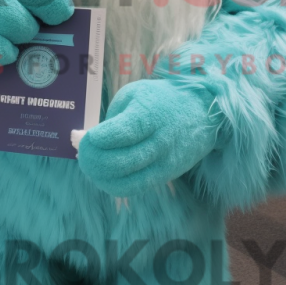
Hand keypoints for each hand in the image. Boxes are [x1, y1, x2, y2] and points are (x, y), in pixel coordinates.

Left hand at [78, 79, 216, 196]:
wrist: (201, 112)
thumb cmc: (160, 100)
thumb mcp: (134, 95)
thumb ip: (112, 118)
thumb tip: (88, 141)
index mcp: (148, 115)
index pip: (118, 134)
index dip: (96, 139)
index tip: (88, 136)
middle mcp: (158, 141)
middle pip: (117, 162)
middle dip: (92, 160)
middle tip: (83, 152)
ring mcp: (163, 162)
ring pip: (124, 181)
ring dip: (100, 176)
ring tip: (90, 165)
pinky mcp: (165, 176)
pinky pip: (134, 189)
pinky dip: (114, 185)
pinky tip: (104, 176)